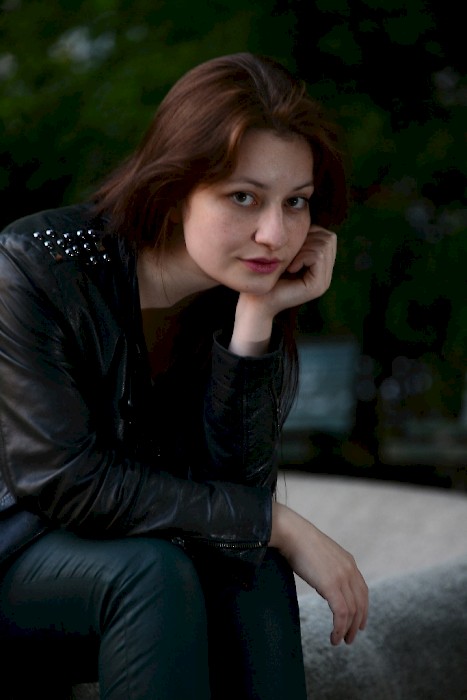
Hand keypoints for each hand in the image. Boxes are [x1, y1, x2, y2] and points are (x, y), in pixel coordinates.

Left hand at [228, 226, 336, 355]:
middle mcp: (326, 274)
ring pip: (324, 244)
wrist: (257, 301)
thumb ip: (299, 238)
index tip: (291, 245)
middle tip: (291, 254)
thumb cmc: (265, 274)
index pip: (327, 236)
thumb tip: (305, 214)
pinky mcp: (318, 286)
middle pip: (329, 237)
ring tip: (290, 262)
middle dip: (308, 239)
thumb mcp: (285, 251)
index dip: (309, 232)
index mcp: (320, 266)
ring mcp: (324, 281)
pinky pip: (317, 256)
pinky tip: (290, 268)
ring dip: (303, 248)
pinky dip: (302, 256)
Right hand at [270, 502, 368, 645]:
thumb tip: (325, 583)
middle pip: (361, 603)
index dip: (363, 609)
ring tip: (340, 641)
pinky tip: (334, 636)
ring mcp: (342, 577)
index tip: (359, 623)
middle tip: (350, 638)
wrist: (292, 533)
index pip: (363, 590)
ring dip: (347, 630)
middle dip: (357, 624)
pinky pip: (341, 613)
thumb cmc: (299, 542)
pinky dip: (340, 628)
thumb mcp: (321, 555)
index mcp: (348, 561)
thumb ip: (328, 568)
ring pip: (352, 611)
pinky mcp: (331, 585)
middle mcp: (350, 570)